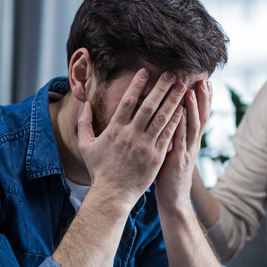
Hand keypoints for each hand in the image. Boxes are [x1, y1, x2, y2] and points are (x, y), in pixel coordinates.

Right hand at [77, 69, 186, 208]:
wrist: (112, 195)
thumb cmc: (99, 171)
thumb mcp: (85, 146)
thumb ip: (83, 123)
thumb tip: (85, 104)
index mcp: (115, 130)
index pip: (127, 102)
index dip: (137, 85)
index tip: (145, 72)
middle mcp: (131, 135)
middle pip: (148, 106)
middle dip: (160, 88)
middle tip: (170, 73)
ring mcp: (145, 146)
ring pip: (162, 118)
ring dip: (172, 100)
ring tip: (181, 87)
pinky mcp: (156, 157)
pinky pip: (168, 135)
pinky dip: (176, 121)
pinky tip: (183, 109)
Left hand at [155, 80, 211, 209]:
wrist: (174, 200)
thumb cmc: (169, 176)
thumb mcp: (174, 152)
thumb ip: (174, 136)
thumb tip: (169, 119)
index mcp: (191, 142)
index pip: (200, 116)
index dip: (204, 99)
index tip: (206, 81)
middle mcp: (192, 144)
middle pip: (201, 117)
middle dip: (203, 98)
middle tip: (205, 79)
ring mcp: (187, 152)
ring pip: (192, 126)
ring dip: (192, 108)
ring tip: (191, 90)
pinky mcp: (178, 160)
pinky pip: (180, 139)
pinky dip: (180, 125)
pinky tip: (178, 112)